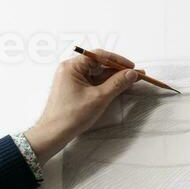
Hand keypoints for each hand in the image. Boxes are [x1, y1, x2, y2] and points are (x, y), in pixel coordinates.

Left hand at [25, 50, 140, 164]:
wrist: (54, 133)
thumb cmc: (71, 115)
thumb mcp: (99, 98)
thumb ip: (117, 83)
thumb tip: (131, 74)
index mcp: (72, 67)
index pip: (98, 56)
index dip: (117, 60)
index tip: (131, 66)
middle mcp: (71, 70)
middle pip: (98, 64)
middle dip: (117, 70)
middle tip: (134, 75)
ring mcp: (72, 80)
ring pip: (97, 75)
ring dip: (113, 78)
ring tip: (130, 82)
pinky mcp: (75, 90)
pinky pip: (93, 83)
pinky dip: (106, 85)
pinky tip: (118, 88)